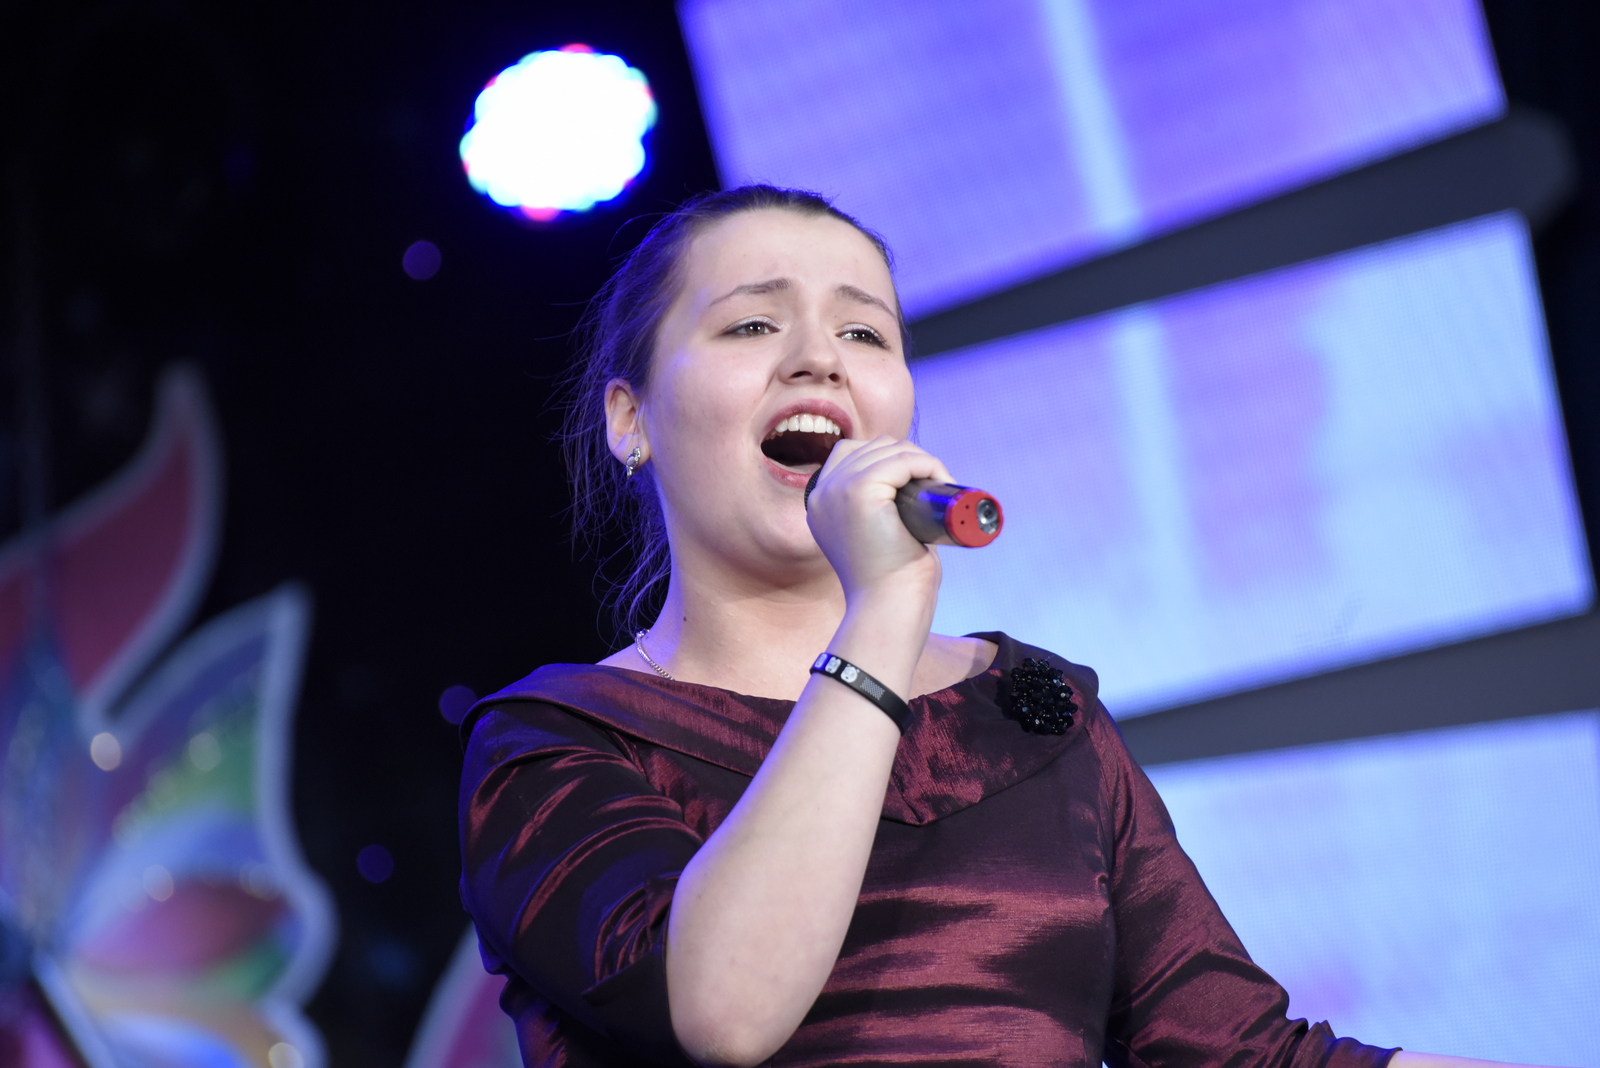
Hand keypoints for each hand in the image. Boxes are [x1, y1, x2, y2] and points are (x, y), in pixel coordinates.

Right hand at [804, 436, 951, 605]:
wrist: (889, 608)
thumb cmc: (891, 581)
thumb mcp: (876, 537)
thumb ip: (879, 510)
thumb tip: (914, 484)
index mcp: (820, 504)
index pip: (851, 453)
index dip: (889, 459)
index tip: (918, 482)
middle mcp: (821, 494)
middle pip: (872, 447)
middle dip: (911, 459)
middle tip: (937, 486)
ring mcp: (837, 490)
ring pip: (890, 450)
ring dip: (923, 461)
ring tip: (942, 486)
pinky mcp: (859, 491)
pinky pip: (901, 460)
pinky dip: (928, 464)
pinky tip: (941, 482)